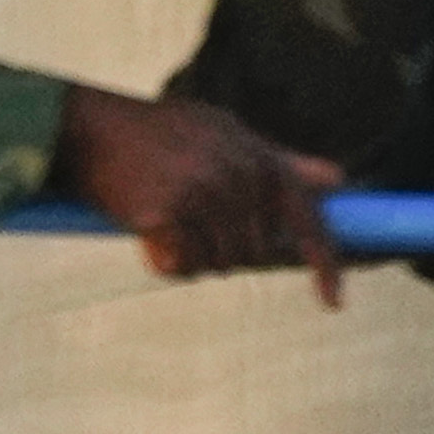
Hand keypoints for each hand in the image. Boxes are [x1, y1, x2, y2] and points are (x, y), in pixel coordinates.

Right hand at [58, 87, 346, 303]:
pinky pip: (182, 268)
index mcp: (259, 159)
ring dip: (193, 256)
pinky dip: (165, 261)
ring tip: (167, 218)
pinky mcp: (170, 216)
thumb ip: (282, 163)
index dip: (326, 265)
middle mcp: (239, 177)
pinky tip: (147, 230)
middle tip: (190, 217)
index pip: (307, 220)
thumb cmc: (164, 134)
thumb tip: (339, 179)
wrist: (94, 129)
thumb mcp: (229, 135)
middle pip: (254, 255)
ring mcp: (205, 196)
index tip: (334, 303)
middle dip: (224, 249)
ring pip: (218, 266)